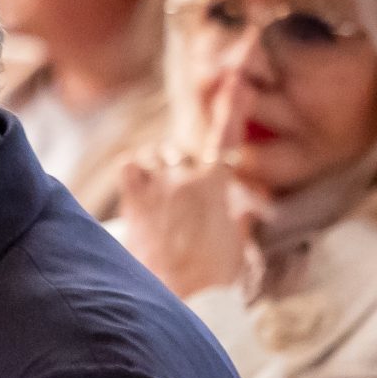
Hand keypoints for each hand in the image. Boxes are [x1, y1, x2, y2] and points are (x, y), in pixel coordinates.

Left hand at [115, 86, 256, 300]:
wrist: (182, 298)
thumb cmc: (212, 280)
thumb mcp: (236, 250)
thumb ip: (239, 225)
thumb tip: (245, 216)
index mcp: (219, 186)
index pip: (227, 136)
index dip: (231, 105)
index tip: (237, 79)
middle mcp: (190, 178)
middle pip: (180, 152)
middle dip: (177, 169)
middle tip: (175, 202)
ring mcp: (161, 186)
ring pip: (155, 158)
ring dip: (155, 172)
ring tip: (158, 203)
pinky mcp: (136, 200)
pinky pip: (131, 167)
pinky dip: (134, 174)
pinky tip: (139, 193)